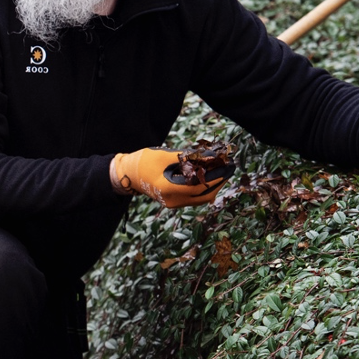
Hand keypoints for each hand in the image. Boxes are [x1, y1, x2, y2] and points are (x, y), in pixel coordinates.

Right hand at [110, 146, 234, 207]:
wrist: (128, 174)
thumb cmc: (144, 162)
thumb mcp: (165, 155)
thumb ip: (188, 157)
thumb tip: (211, 156)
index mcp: (170, 189)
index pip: (202, 186)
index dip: (217, 176)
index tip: (228, 165)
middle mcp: (174, 200)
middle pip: (205, 195)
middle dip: (219, 181)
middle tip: (229, 167)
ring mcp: (174, 203)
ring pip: (201, 198)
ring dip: (213, 185)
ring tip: (222, 171)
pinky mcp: (174, 202)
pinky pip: (195, 198)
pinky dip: (204, 188)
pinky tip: (209, 177)